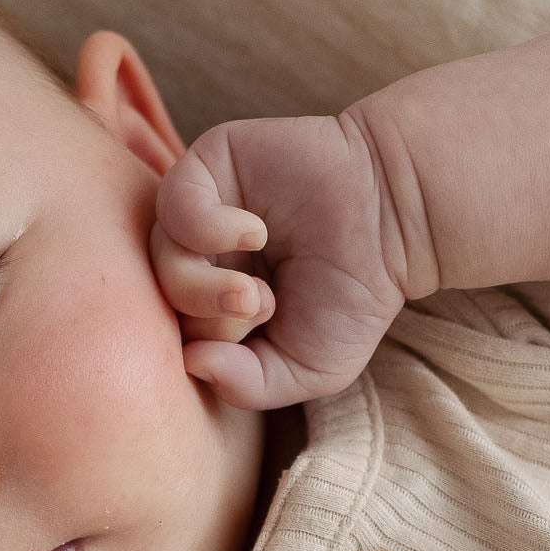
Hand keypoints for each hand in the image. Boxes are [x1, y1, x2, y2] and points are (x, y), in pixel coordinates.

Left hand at [147, 110, 410, 408]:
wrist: (395, 224)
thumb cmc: (354, 296)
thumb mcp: (305, 368)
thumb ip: (245, 385)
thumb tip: (188, 363)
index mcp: (213, 299)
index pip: (169, 330)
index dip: (203, 347)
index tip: (259, 337)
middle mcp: (201, 253)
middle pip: (154, 296)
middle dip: (203, 320)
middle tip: (260, 308)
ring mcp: (202, 207)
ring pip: (157, 256)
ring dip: (202, 287)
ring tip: (255, 291)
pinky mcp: (211, 165)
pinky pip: (172, 202)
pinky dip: (206, 229)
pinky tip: (253, 234)